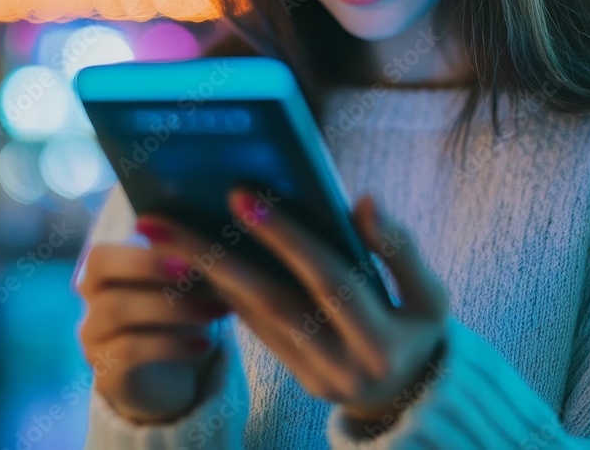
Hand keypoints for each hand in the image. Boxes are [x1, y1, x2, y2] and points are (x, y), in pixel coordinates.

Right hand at [76, 241, 231, 423]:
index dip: (139, 249)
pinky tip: (204, 343)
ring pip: (116, 310)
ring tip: (214, 310)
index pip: (101, 253)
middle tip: (192, 270)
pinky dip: (171, 344)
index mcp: (103, 276)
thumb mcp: (184, 289)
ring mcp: (93, 340)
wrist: (169, 380)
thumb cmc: (177, 321)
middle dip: (147, 266)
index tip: (183, 251)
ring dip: (170, 306)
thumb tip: (204, 232)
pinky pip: (129, 351)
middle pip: (100, 273)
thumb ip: (185, 259)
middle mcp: (90, 304)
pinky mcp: (106, 375)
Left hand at [135, 189, 449, 427]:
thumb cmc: (420, 329)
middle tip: (160, 221)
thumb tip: (364, 201)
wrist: (412, 395)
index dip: (288, 238)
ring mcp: (311, 374)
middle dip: (213, 256)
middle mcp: (340, 363)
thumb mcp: (430, 296)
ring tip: (158, 233)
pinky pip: (252, 328)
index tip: (241, 194)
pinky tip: (186, 258)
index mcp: (380, 339)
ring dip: (201, 273)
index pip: (328, 280)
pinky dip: (220, 291)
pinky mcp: (292, 375)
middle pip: (269, 301)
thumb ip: (401, 250)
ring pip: (250, 316)